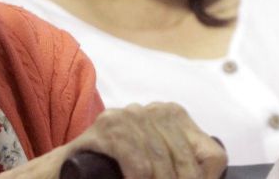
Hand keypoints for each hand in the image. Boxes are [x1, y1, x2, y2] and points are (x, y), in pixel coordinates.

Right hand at [56, 102, 225, 178]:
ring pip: (161, 163)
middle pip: (187, 161)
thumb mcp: (155, 166)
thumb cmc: (113, 169)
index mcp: (173, 117)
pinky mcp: (107, 127)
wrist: (66, 168)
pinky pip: (137, 161)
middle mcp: (153, 111)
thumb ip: (180, 166)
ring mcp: (128, 116)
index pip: (212, 154)